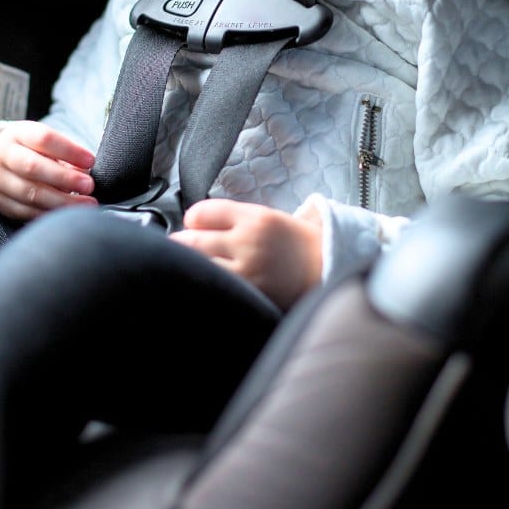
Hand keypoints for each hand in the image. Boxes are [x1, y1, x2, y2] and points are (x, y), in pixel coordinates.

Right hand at [0, 121, 97, 221]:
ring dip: (62, 201)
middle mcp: (3, 156)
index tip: (91, 161)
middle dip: (65, 178)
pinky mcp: (0, 202)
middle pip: (32, 167)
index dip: (69, 151)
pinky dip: (49, 214)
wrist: (0, 162)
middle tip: (89, 185)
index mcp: (17, 134)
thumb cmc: (34, 151)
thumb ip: (65, 155)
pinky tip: (66, 214)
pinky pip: (26, 212)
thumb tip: (85, 174)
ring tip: (86, 203)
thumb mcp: (46, 144)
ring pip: (30, 194)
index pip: (43, 139)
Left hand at [172, 199, 322, 309]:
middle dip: (182, 245)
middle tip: (183, 248)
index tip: (193, 225)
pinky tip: (211, 284)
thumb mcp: (266, 218)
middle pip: (191, 241)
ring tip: (197, 266)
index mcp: (254, 218)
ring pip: (199, 267)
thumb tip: (193, 225)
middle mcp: (249, 243)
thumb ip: (232, 219)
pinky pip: (215, 289)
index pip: (202, 213)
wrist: (326, 268)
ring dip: (192, 266)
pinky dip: (208, 285)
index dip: (192, 220)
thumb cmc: (292, 243)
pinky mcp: (250, 296)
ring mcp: (248, 272)